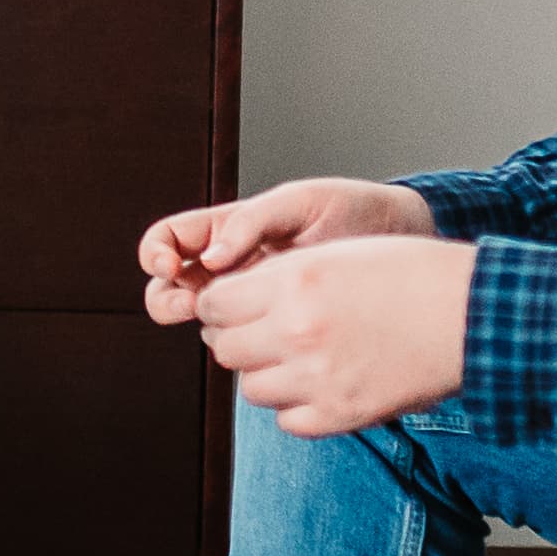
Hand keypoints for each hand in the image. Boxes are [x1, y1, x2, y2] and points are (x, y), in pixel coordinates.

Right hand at [139, 176, 437, 325]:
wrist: (400, 246)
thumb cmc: (352, 211)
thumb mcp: (302, 202)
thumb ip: (253, 222)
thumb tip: (211, 258)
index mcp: (226, 231)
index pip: (167, 241)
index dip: (155, 253)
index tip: (171, 266)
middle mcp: (230, 272)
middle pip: (168, 292)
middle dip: (167, 300)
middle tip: (190, 305)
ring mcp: (252, 307)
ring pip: (205, 327)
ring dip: (212, 327)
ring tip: (249, 318)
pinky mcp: (277, 337)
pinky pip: (246, 353)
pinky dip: (247, 352)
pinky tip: (270, 343)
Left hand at [195, 232, 474, 437]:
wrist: (473, 315)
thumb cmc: (413, 274)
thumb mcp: (337, 254)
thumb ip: (281, 277)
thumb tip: (234, 301)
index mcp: (294, 282)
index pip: (214, 304)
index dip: (221, 306)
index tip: (233, 307)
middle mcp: (297, 331)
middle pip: (226, 349)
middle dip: (240, 340)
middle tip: (264, 333)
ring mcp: (317, 379)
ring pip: (252, 388)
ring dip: (268, 374)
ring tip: (301, 357)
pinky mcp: (339, 415)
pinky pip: (288, 420)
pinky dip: (298, 406)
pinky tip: (324, 382)